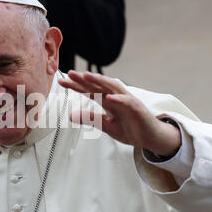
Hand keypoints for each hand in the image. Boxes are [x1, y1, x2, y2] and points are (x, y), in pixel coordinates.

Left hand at [58, 70, 180, 155]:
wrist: (150, 138)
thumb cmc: (130, 129)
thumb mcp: (106, 126)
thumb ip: (90, 119)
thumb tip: (70, 115)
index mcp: (108, 101)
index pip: (89, 90)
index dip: (76, 86)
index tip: (61, 81)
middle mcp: (116, 97)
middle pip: (98, 85)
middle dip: (84, 79)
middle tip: (70, 73)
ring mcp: (127, 101)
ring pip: (112, 88)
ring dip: (100, 82)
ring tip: (87, 76)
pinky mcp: (137, 109)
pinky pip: (127, 102)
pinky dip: (119, 99)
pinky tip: (109, 97)